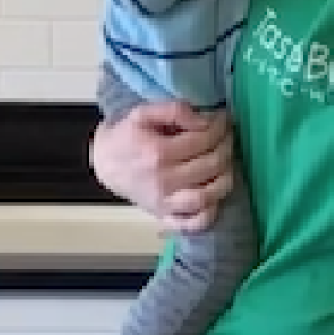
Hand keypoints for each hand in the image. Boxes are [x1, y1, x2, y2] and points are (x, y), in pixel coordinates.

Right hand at [89, 100, 235, 233]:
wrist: (105, 163)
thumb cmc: (126, 137)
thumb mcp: (143, 113)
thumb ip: (174, 111)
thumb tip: (204, 121)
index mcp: (157, 153)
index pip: (203, 139)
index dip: (219, 126)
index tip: (223, 119)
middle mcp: (163, 181)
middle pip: (210, 165)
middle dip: (226, 146)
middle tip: (228, 136)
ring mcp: (165, 204)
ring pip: (207, 196)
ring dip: (226, 177)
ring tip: (227, 162)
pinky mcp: (165, 217)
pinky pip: (194, 224)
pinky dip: (210, 213)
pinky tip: (215, 195)